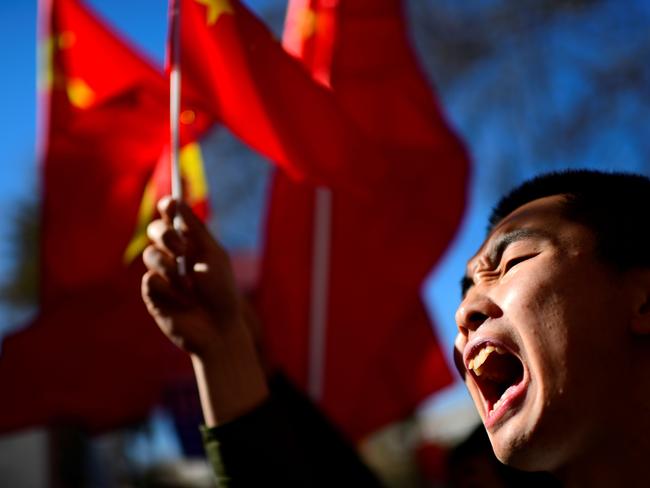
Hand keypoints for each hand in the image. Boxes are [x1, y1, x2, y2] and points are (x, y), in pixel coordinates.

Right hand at [141, 197, 267, 424]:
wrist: (220, 328)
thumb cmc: (221, 292)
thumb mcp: (212, 256)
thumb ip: (195, 229)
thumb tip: (176, 200)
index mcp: (189, 243)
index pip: (171, 217)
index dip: (168, 207)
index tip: (170, 203)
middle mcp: (172, 255)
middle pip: (155, 230)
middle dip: (166, 235)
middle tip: (181, 248)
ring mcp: (161, 275)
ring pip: (150, 254)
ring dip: (169, 266)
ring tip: (187, 285)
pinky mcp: (152, 295)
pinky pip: (149, 281)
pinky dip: (165, 287)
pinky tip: (180, 300)